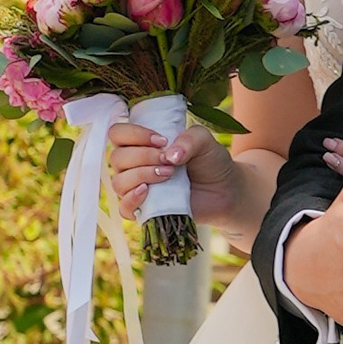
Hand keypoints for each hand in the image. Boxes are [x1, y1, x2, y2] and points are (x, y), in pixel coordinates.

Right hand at [109, 118, 239, 227]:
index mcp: (141, 143)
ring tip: (168, 175)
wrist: (225, 189)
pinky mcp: (144, 209)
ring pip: (118, 181)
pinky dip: (131, 200)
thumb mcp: (204, 140)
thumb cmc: (210, 161)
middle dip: (143, 156)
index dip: (134, 135)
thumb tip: (169, 155)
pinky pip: (123, 208)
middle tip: (169, 161)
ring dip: (141, 175)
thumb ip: (189, 139)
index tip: (161, 140)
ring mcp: (137, 187)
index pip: (118, 133)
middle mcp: (133, 164)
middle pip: (117, 158)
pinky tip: (147, 192)